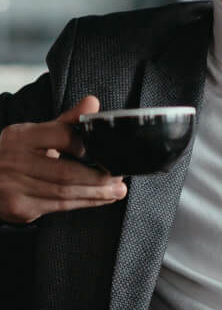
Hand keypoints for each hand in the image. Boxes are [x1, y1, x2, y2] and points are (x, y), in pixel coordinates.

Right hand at [0, 95, 126, 223]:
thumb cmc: (16, 154)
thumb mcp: (36, 133)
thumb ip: (66, 121)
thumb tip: (93, 102)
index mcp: (20, 136)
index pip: (62, 137)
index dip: (87, 146)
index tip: (107, 151)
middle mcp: (14, 161)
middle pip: (66, 172)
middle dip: (99, 177)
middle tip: (119, 177)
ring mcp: (14, 186)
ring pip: (65, 192)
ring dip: (96, 193)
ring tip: (117, 190)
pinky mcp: (19, 207)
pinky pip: (58, 207)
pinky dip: (83, 203)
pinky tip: (99, 199)